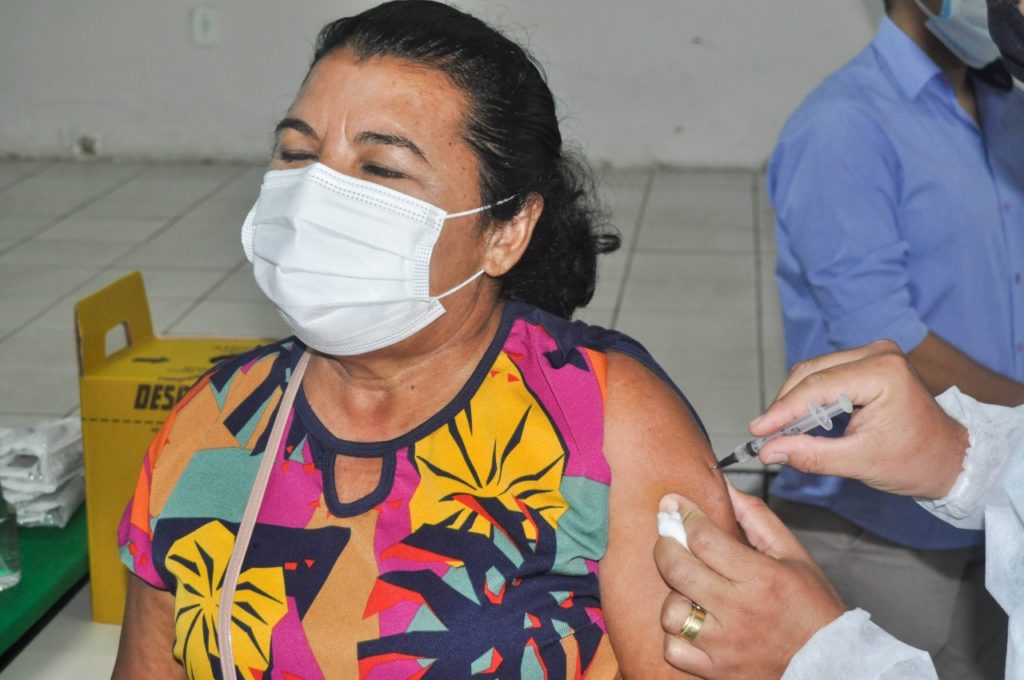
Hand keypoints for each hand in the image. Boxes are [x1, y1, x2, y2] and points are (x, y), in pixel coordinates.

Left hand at [655, 488, 844, 678]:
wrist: (830, 663)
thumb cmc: (812, 606)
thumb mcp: (793, 554)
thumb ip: (756, 517)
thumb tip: (725, 487)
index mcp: (760, 578)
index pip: (704, 538)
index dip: (683, 514)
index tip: (674, 504)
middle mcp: (739, 611)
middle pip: (677, 568)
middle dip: (665, 544)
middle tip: (668, 536)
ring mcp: (724, 645)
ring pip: (671, 612)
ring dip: (674, 596)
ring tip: (689, 591)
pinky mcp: (716, 671)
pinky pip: (674, 649)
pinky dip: (676, 635)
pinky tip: (692, 622)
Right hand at [754, 340, 968, 498]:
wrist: (951, 458)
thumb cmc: (918, 460)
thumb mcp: (860, 462)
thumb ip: (811, 454)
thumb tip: (769, 451)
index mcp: (882, 372)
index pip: (817, 387)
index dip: (782, 411)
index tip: (757, 431)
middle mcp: (878, 354)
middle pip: (811, 373)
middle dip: (784, 405)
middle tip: (763, 434)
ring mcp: (874, 354)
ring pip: (814, 371)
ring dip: (793, 400)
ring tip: (777, 430)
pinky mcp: (869, 362)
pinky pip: (826, 374)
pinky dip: (808, 397)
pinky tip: (797, 419)